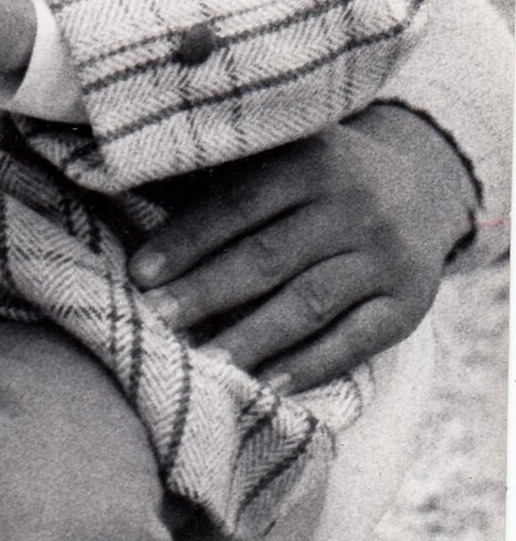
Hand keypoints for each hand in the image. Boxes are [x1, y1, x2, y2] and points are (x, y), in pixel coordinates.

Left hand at [129, 104, 476, 393]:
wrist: (419, 190)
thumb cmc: (313, 179)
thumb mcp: (279, 156)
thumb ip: (215, 175)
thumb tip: (120, 186)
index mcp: (311, 160)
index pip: (238, 205)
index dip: (187, 240)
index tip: (139, 274)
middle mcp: (355, 204)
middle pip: (269, 257)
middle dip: (207, 293)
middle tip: (158, 321)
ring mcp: (387, 255)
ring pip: (309, 302)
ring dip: (251, 337)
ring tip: (203, 364)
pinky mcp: (410, 302)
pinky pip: (357, 339)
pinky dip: (311, 364)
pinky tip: (268, 384)